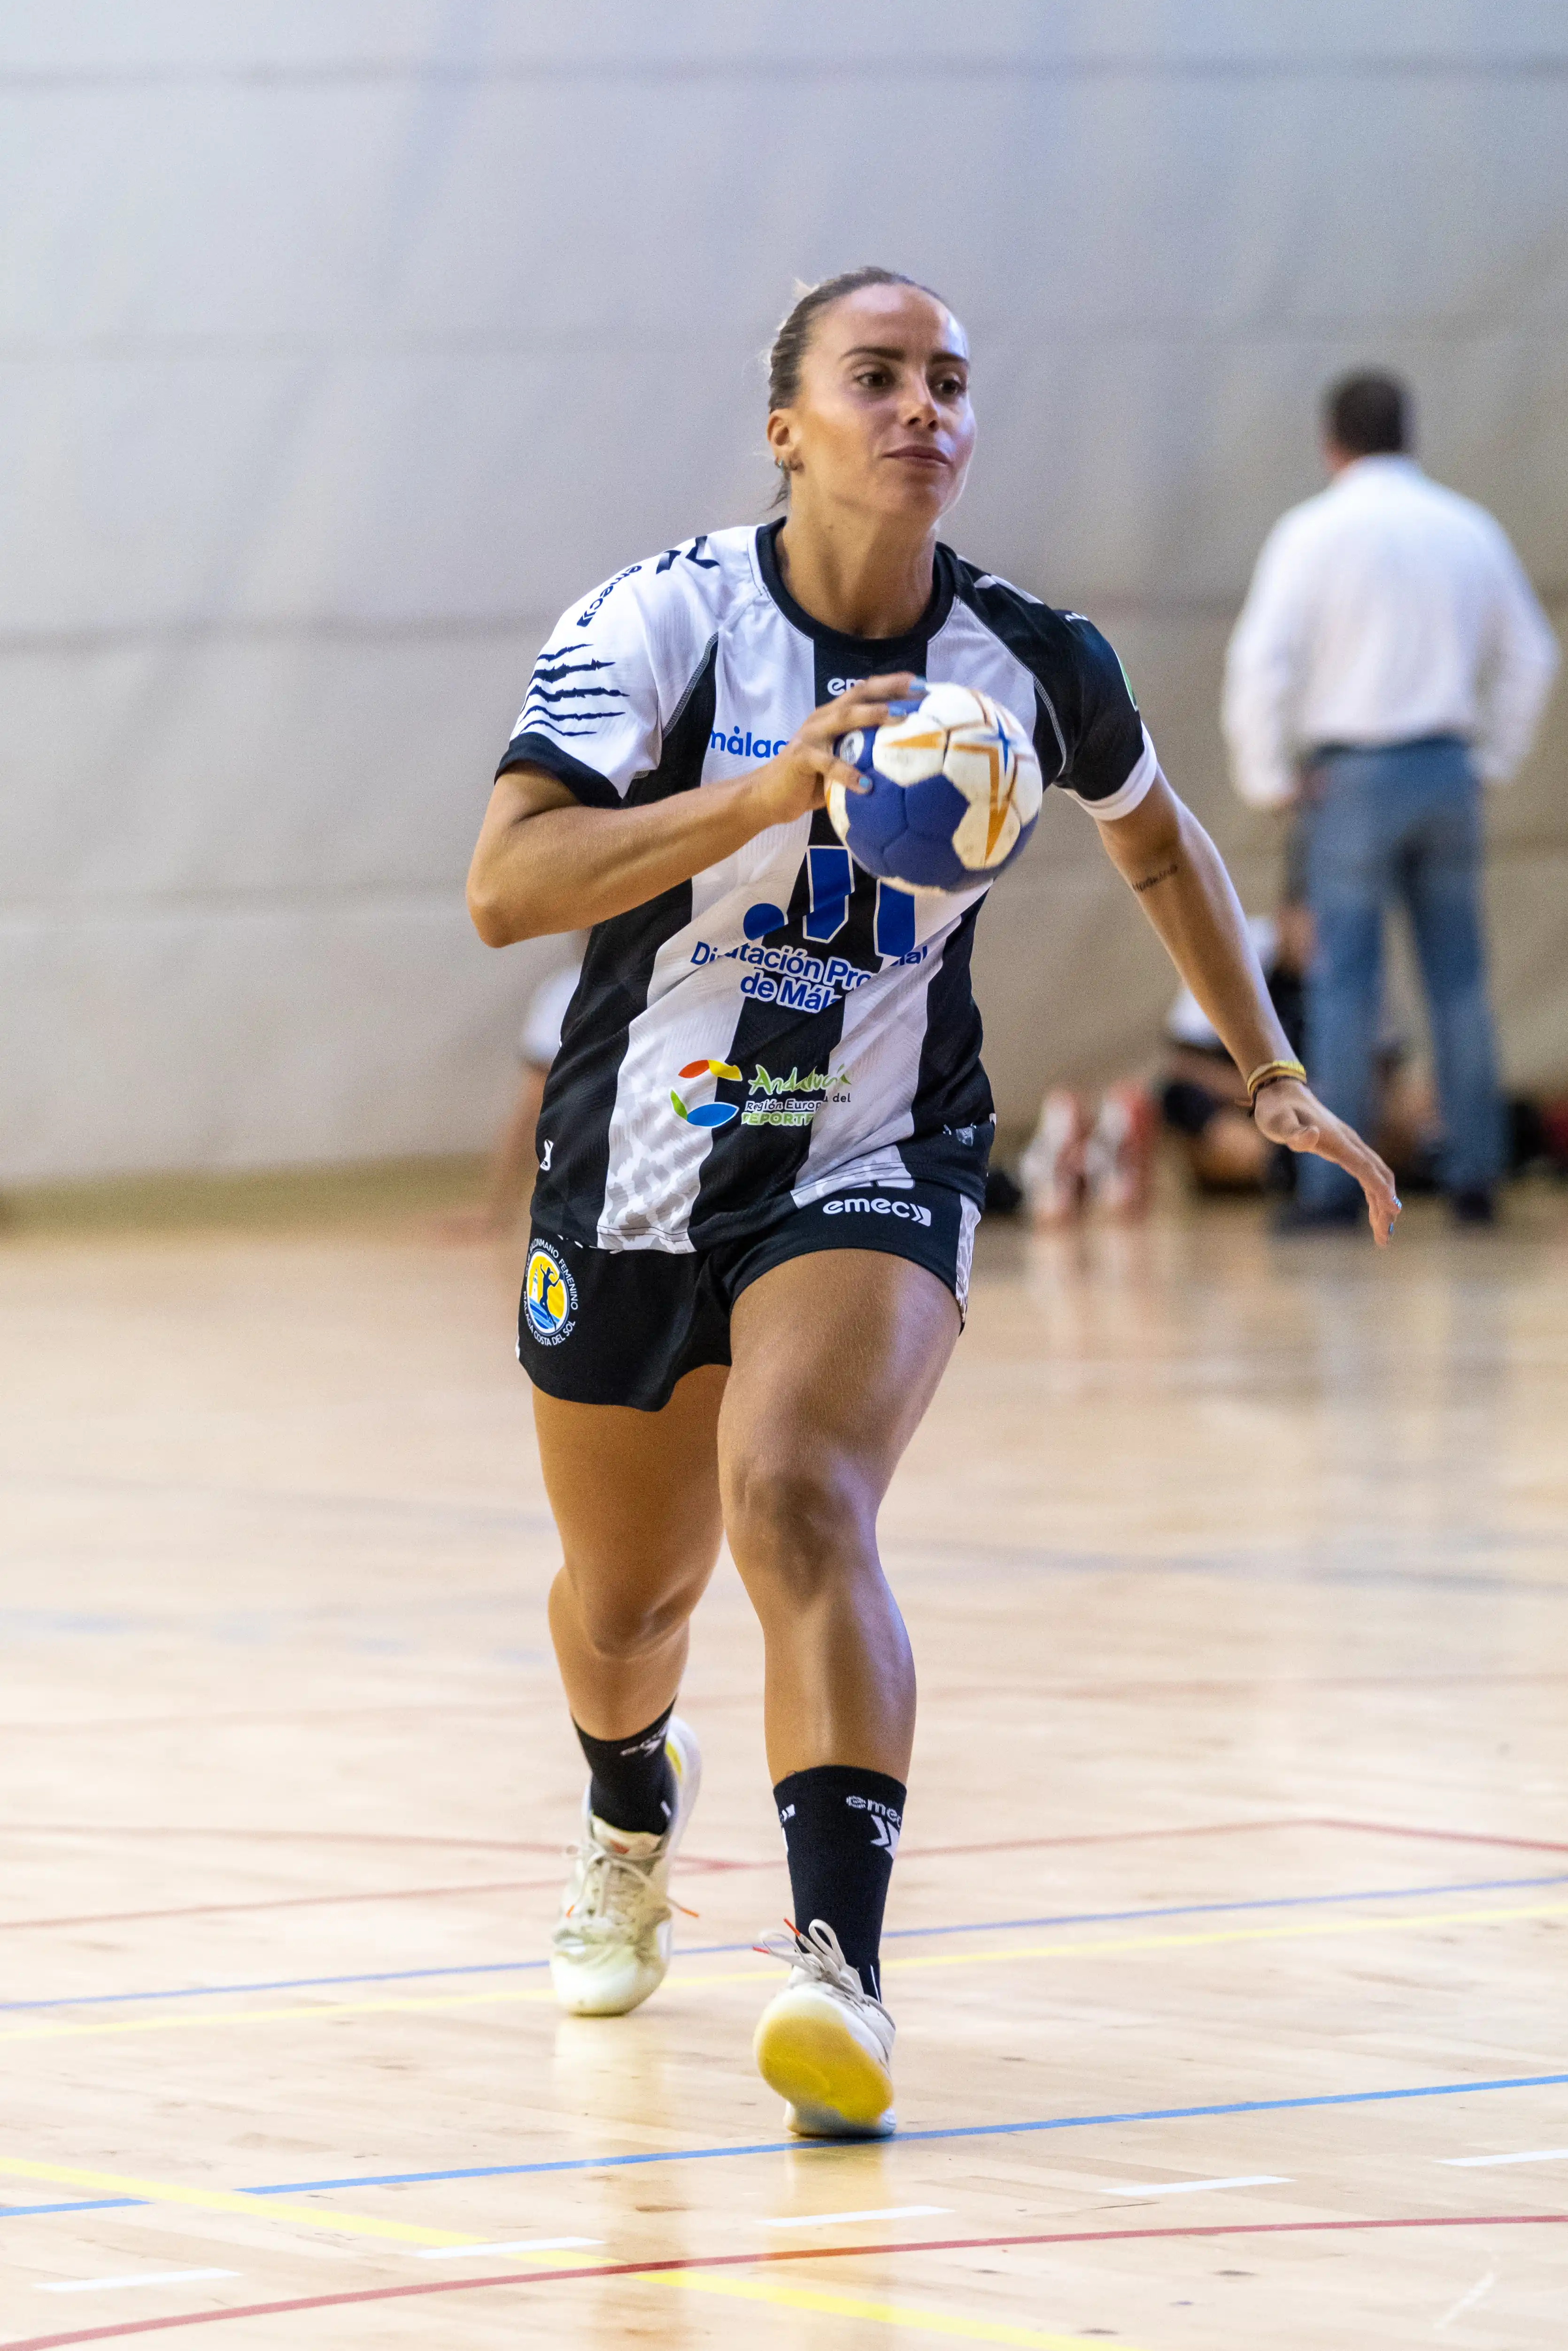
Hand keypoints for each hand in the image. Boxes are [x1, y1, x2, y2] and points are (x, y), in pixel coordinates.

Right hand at [752, 673, 921, 825]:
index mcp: (834, 716)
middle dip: (890, 688)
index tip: (923, 684)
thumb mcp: (841, 764)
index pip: (866, 691)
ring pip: (844, 717)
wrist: (768, 796)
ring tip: (900, 719)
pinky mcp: (801, 757)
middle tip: (919, 689)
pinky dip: (848, 773)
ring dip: (873, 715)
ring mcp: (811, 735)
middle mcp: (823, 718)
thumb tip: (904, 762)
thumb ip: (864, 756)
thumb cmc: (810, 781)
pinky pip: (828, 763)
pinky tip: (867, 785)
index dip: (893, 684)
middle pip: (859, 693)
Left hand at [1253, 1079, 1401, 1245]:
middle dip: (1384, 1205)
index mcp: (1337, 1141)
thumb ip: (1293, 1133)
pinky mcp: (1345, 1150)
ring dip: (1381, 1204)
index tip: (1393, 1210)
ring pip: (1375, 1176)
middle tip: (1385, 1237)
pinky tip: (1375, 1212)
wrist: (1282, 1092)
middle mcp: (1349, 1143)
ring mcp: (1349, 1146)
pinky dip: (1374, 1194)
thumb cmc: (1277, 1110)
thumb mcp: (1278, 1122)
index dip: (1379, 1189)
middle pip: (1377, 1175)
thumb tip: (1311, 1137)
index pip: (1364, 1167)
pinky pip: (1366, 1174)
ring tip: (1382, 1234)